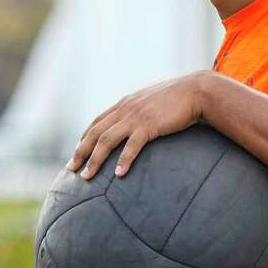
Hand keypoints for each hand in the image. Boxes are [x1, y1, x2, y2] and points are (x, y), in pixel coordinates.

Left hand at [68, 72, 208, 179]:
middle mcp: (125, 109)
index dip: (85, 137)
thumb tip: (141, 120)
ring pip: (106, 141)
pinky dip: (123, 161)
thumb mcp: (154, 99)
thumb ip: (143, 108)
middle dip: (80, 152)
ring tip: (86, 176)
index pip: (97, 121)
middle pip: (95, 133)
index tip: (78, 152)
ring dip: (94, 160)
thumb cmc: (180, 97)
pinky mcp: (149, 126)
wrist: (197, 91)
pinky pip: (131, 146)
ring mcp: (136, 117)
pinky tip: (118, 174)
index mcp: (125, 103)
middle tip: (71, 169)